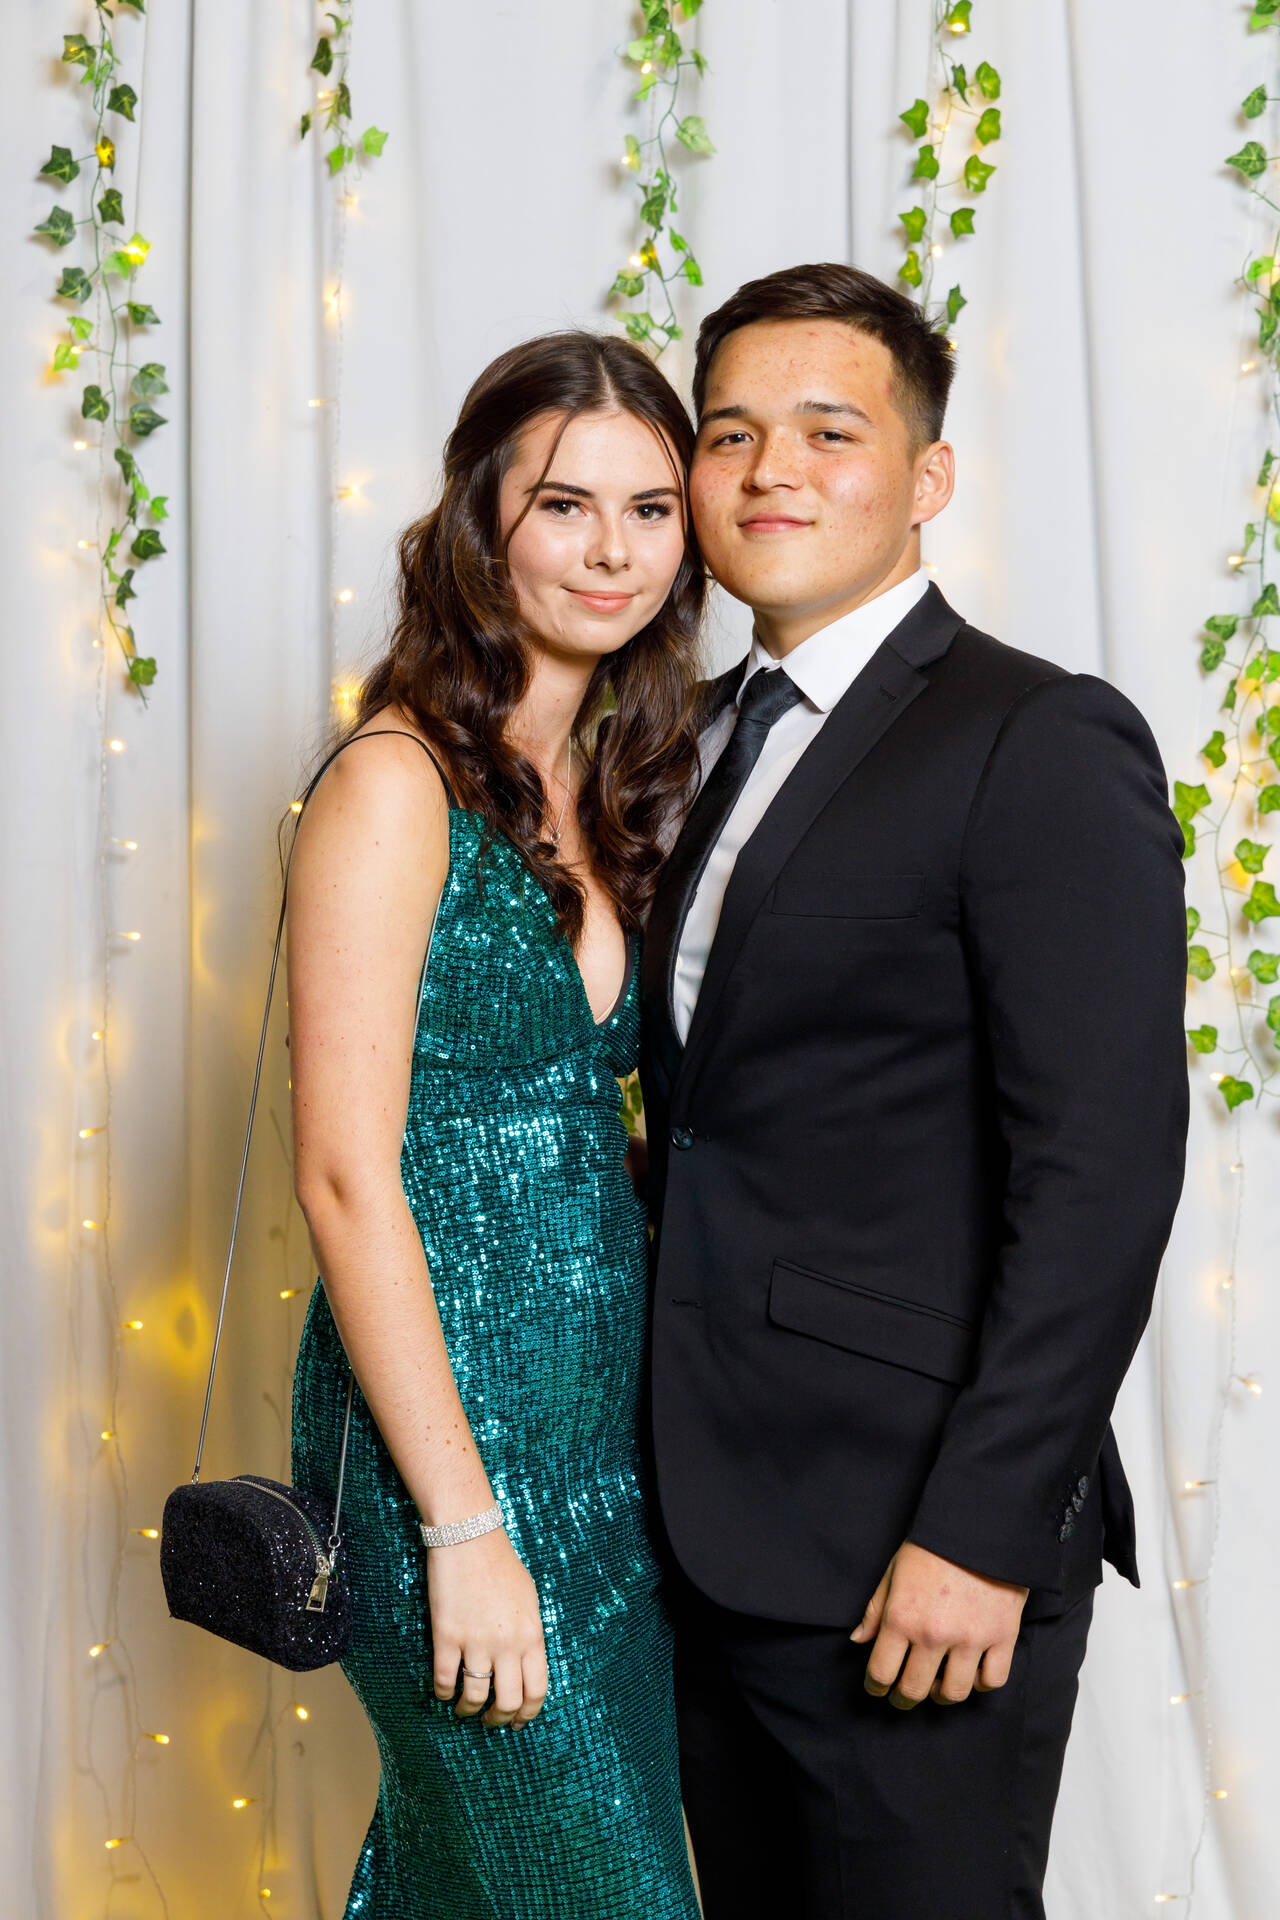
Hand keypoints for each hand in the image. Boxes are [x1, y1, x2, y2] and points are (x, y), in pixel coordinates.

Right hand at [427, 1527, 548, 1728]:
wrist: (468, 1536)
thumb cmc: (500, 1563)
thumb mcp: (528, 1599)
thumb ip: (529, 1634)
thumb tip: (524, 1663)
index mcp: (532, 1634)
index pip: (536, 1691)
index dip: (527, 1714)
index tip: (517, 1722)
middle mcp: (508, 1644)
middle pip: (508, 1702)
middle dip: (499, 1719)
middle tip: (491, 1721)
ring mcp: (476, 1642)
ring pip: (475, 1697)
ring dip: (469, 1710)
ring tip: (464, 1708)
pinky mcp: (447, 1636)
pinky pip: (445, 1680)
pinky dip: (443, 1692)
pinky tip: (444, 1690)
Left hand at [850, 1541, 1027, 1708]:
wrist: (981, 1525)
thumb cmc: (932, 1547)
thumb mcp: (894, 1571)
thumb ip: (875, 1610)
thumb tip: (858, 1641)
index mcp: (902, 1617)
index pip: (881, 1673)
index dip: (875, 1687)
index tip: (877, 1688)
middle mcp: (934, 1635)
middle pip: (914, 1690)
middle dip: (903, 1698)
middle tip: (903, 1696)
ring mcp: (970, 1639)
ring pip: (953, 1693)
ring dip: (940, 1695)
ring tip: (936, 1685)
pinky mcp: (1003, 1637)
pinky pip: (992, 1680)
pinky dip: (980, 1683)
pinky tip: (970, 1672)